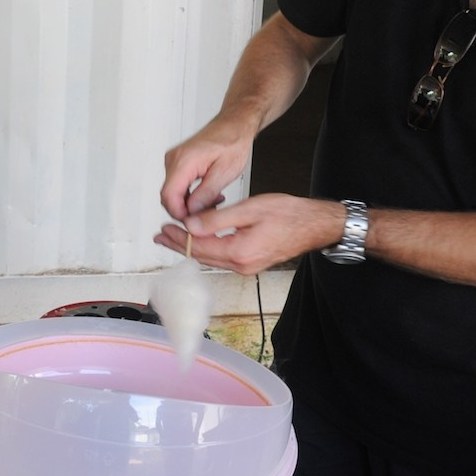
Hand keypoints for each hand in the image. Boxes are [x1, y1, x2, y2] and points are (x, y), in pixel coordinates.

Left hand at [154, 193, 339, 274]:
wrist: (315, 225)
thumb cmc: (288, 214)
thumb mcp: (250, 209)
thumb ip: (217, 219)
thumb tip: (190, 225)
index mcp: (239, 252)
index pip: (199, 247)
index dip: (179, 239)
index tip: (164, 229)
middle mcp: (241, 265)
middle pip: (202, 256)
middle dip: (180, 245)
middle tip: (161, 235)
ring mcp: (247, 267)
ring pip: (211, 258)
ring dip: (191, 247)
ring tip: (173, 237)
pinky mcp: (251, 263)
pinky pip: (222, 258)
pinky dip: (207, 249)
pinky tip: (200, 240)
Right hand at [160, 118, 251, 220]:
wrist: (234, 125)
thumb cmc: (232, 141)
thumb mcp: (224, 172)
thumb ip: (206, 194)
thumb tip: (192, 211)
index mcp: (184, 161)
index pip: (169, 196)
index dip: (180, 214)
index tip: (194, 221)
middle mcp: (174, 159)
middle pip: (168, 196)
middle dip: (186, 211)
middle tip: (206, 215)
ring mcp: (174, 160)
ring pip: (173, 192)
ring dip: (190, 203)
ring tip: (212, 203)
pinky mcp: (178, 162)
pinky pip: (178, 185)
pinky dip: (190, 195)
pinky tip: (206, 195)